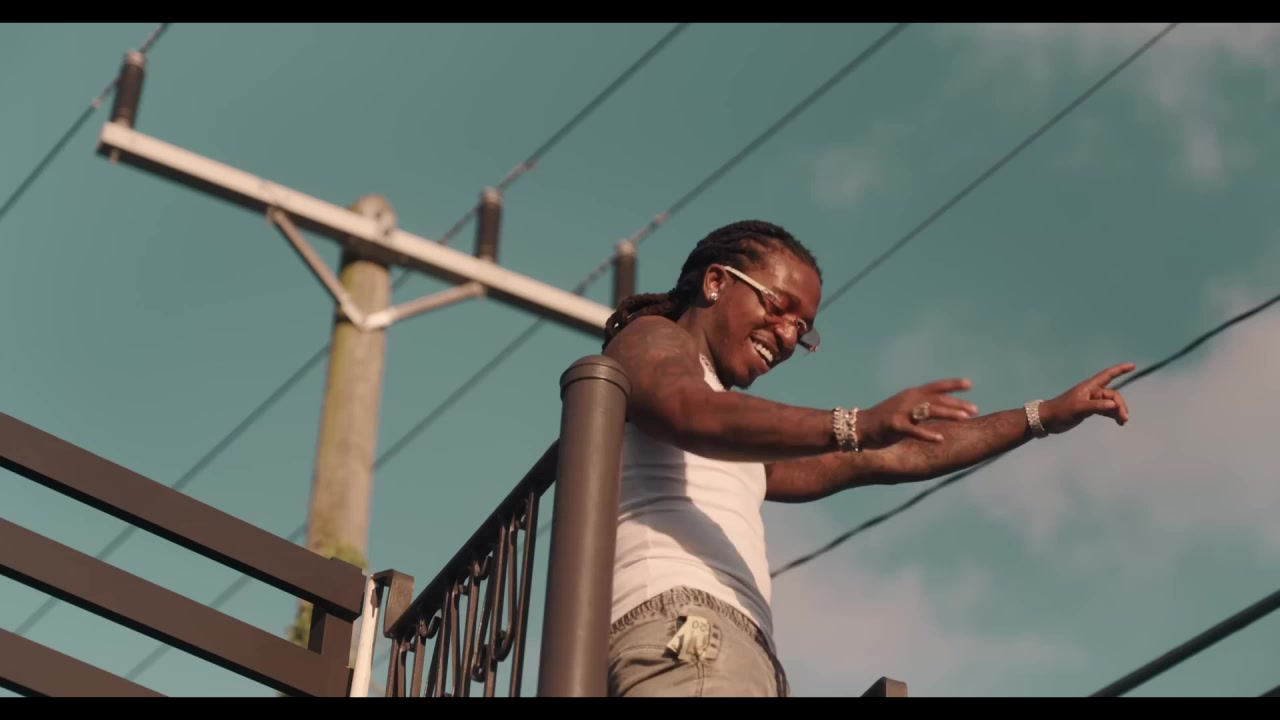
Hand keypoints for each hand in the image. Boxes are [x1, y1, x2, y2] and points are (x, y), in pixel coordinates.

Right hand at [858, 378, 978, 447]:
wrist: (859, 426)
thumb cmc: (884, 420)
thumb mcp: (904, 408)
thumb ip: (921, 407)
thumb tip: (942, 410)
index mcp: (911, 394)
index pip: (936, 387)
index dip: (952, 384)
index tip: (969, 384)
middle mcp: (908, 399)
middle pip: (938, 399)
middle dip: (957, 404)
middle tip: (975, 410)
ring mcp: (901, 411)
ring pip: (929, 410)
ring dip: (949, 413)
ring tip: (965, 418)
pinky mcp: (894, 425)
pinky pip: (914, 430)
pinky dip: (927, 435)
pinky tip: (940, 439)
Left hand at [1039, 362, 1133, 434]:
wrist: (1048, 420)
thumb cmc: (1061, 411)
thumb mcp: (1078, 408)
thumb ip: (1096, 406)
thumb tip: (1113, 405)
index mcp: (1089, 387)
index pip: (1108, 375)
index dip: (1120, 370)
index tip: (1132, 366)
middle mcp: (1092, 392)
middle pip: (1112, 395)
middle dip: (1120, 405)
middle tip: (1124, 418)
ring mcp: (1091, 401)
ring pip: (1110, 404)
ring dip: (1118, 411)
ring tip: (1122, 422)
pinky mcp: (1090, 410)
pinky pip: (1106, 410)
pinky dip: (1112, 415)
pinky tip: (1118, 422)